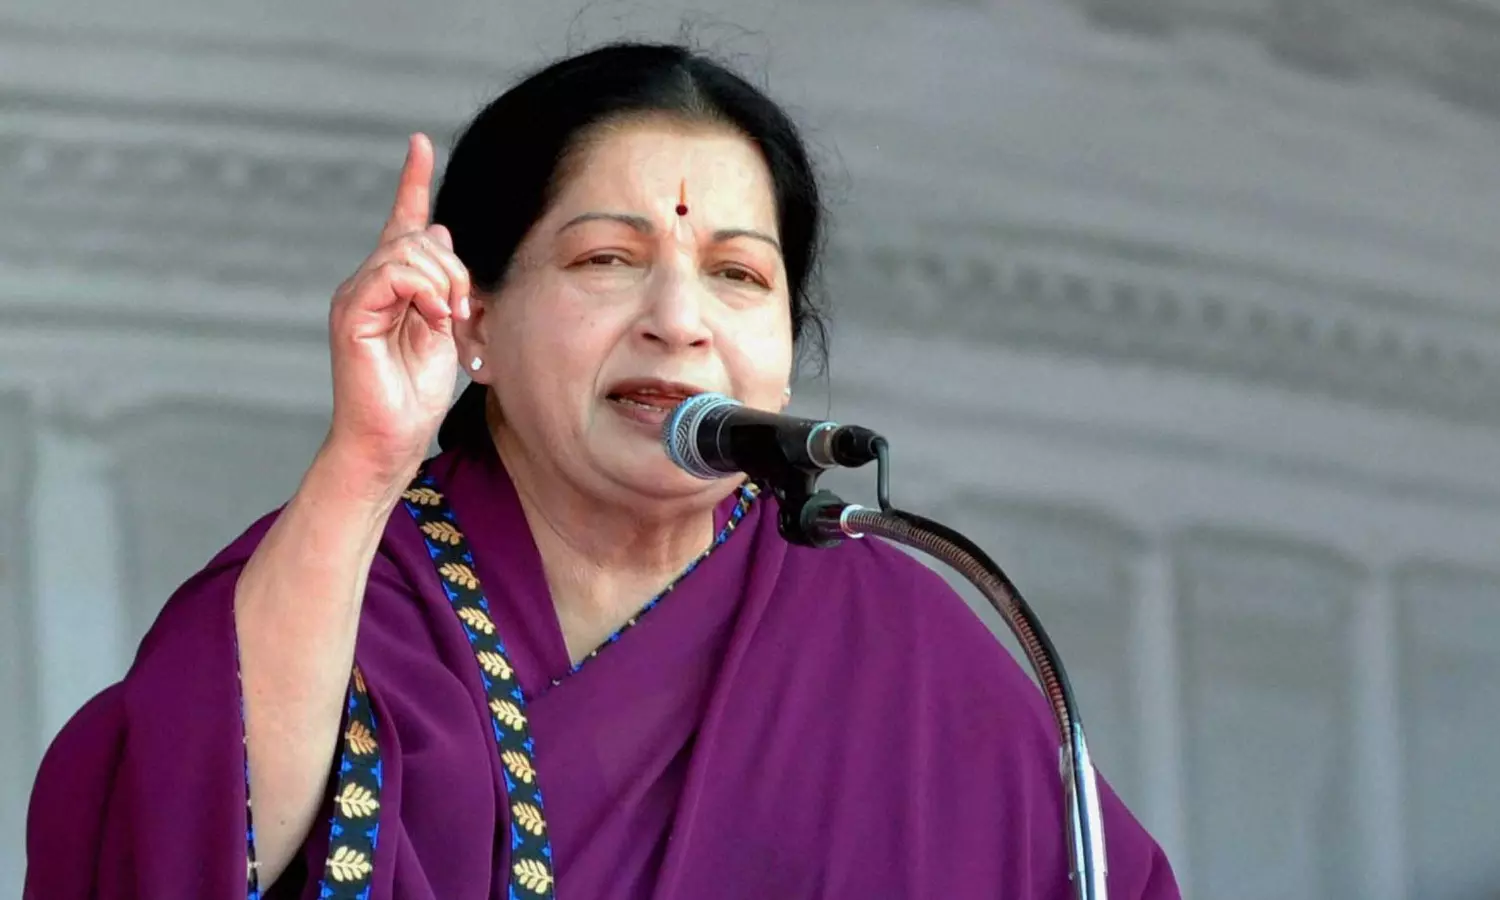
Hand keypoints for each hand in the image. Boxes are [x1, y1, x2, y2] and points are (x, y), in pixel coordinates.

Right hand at [323, 133, 472, 485]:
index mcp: (392, 286)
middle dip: (455, 269)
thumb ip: (443, 284)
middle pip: (419, 236)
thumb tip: (442, 234)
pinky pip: (393, 273)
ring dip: (444, 282)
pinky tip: (433, 321)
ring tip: (449, 322)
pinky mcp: (351, 312)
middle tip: (464, 314)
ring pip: (408, 250)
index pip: (402, 222)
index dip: (412, 182)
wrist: (391, 439)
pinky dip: (425, 291)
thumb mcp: (444, 329)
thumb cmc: (415, 396)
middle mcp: (368, 284)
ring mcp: (356, 296)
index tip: (418, 143)